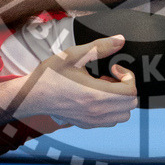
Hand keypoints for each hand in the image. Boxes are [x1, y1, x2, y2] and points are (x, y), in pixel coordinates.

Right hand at [20, 35, 137, 128]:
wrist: (33, 96)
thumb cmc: (51, 74)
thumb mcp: (73, 55)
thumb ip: (99, 47)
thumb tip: (120, 40)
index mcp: (95, 94)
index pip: (130, 91)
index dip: (128, 76)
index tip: (114, 67)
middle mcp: (97, 111)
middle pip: (131, 104)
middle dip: (126, 87)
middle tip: (110, 76)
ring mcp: (92, 121)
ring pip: (123, 115)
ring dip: (120, 99)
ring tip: (104, 86)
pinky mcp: (87, 125)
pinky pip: (111, 121)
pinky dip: (112, 109)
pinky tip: (97, 96)